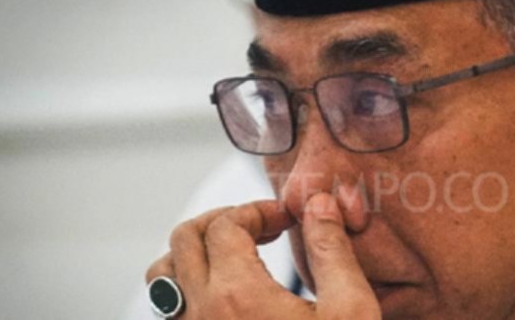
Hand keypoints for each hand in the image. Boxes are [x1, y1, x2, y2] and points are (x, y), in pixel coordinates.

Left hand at [145, 193, 380, 318]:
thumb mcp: (351, 311)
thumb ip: (332, 250)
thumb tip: (318, 205)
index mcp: (239, 296)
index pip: (227, 224)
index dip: (258, 210)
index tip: (286, 218)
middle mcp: (202, 316)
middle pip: (185, 238)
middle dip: (224, 220)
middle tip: (260, 227)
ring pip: (163, 275)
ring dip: (194, 251)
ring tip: (234, 253)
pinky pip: (170, 310)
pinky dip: (187, 285)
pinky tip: (226, 292)